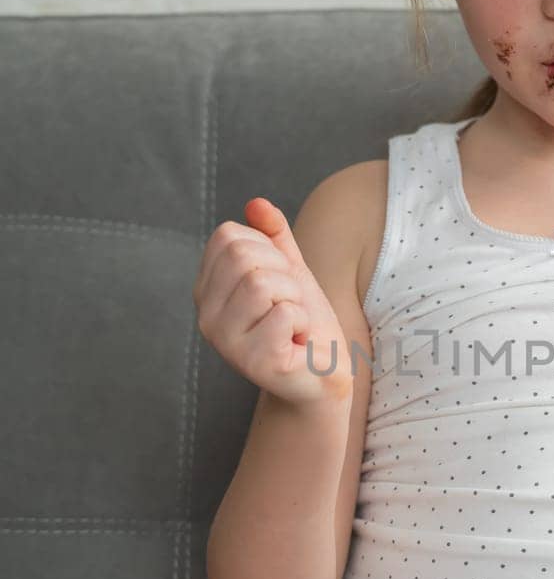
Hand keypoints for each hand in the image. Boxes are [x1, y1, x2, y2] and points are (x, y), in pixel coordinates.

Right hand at [192, 196, 352, 406]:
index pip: (228, 235)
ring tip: (293, 324)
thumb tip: (256, 203)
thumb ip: (273, 237)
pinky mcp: (252, 362)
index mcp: (207, 290)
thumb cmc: (304, 324)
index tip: (279, 282)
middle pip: (244, 256)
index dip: (266, 250)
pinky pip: (285, 314)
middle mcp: (206, 316)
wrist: (322, 375)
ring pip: (264, 283)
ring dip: (294, 299)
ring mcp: (225, 341)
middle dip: (282, 274)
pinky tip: (296, 343)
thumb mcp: (290, 272)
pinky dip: (303, 323)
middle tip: (289, 305)